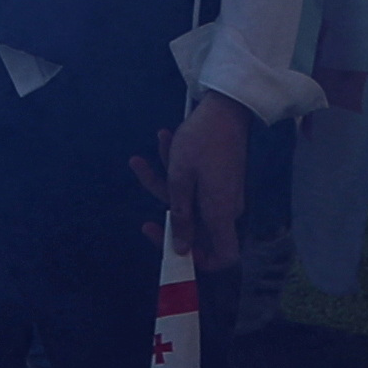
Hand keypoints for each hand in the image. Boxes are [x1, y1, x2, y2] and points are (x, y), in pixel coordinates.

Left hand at [152, 90, 253, 271]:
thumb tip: (181, 250)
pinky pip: (196, 183)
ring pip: (189, 197)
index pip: (221, 257)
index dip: (200, 261)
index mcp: (219, 214)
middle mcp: (224, 208)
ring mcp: (222, 192)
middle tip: (141, 178)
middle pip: (192, 224)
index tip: (172, 248)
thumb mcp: (180, 178)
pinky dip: (178, 166)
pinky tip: (164, 138)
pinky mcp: (220, 177)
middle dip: (163, 202)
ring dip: (164, 176)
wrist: (226, 106)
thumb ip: (180, 217)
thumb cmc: (202, 142)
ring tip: (147, 150)